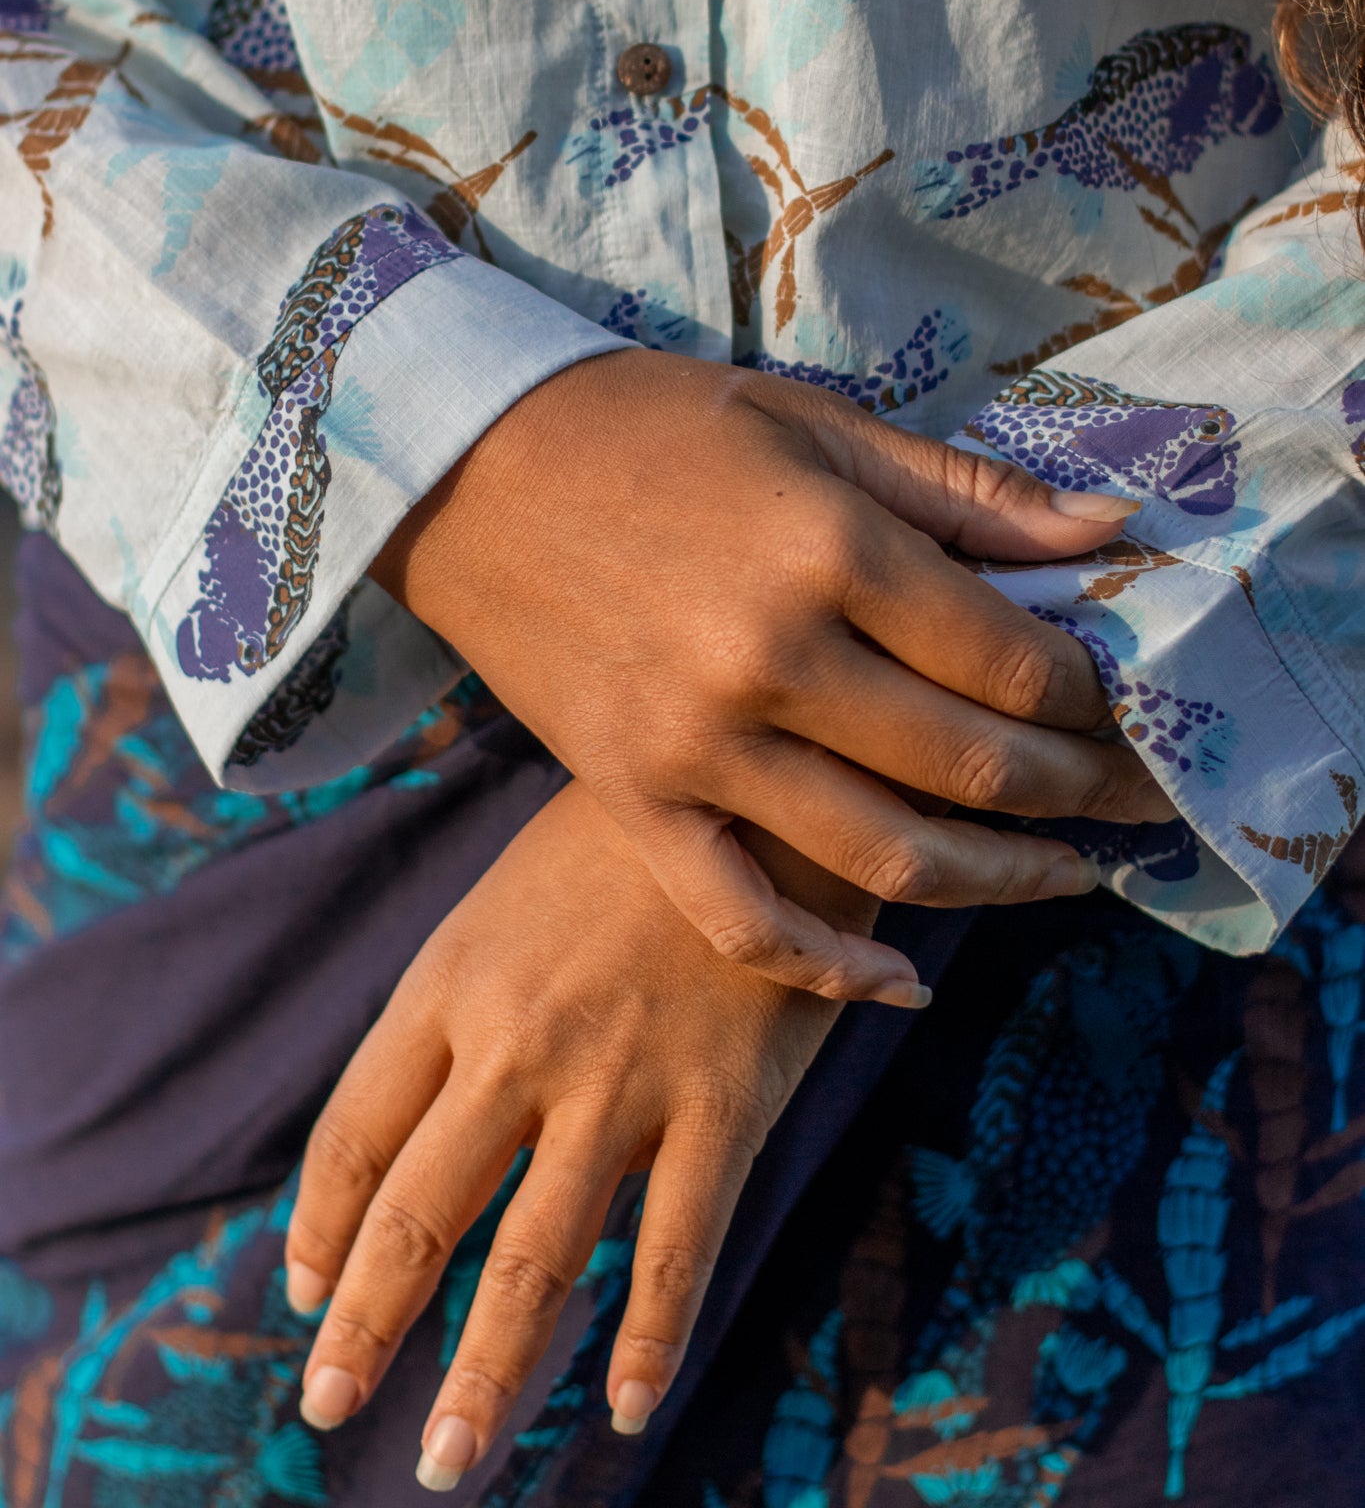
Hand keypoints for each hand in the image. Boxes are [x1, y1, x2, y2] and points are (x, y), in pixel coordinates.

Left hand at [285, 779, 868, 1488]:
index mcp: (450, 984)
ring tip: (449, 1459)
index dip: (323, 1230)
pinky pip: (676, 1248)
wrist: (759, 783)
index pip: (355, 1137)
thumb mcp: (502, 905)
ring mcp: (620, 1080)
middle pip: (418, 1215)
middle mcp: (517, 1044)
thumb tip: (397, 1127)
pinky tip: (626, 1409)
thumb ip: (450, 1011)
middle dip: (367, 1329)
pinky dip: (648, 1338)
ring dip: (486, 1372)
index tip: (309, 1298)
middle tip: (331, 1407)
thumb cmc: (619, 845)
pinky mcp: (721, 1101)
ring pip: (535, 1257)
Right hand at [374, 352, 1172, 999]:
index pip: (1012, 661)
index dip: (1096, 697)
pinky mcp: (633, 799)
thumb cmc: (651, 425)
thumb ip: (968, 491)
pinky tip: (905, 983)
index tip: (1133, 707)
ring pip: (888, 858)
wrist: (465, 462)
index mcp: (829, 549)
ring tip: (1070, 874)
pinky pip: (743, 919)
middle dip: (1080, 790)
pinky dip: (830, 967)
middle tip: (1137, 796)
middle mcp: (772, 660)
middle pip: (973, 767)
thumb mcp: (815, 422)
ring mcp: (696, 746)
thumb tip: (1115, 531)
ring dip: (1003, 882)